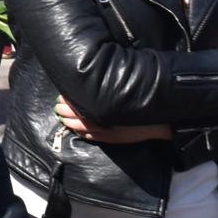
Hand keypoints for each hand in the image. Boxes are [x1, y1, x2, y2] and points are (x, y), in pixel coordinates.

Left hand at [54, 97, 172, 144]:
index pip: (81, 104)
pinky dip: (80, 133)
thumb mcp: (124, 90)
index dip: (69, 100)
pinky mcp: (111, 139)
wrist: (160, 121)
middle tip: (58, 105)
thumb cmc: (142, 101)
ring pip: (82, 128)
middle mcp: (104, 120)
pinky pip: (91, 137)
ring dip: (70, 122)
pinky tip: (75, 129)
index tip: (61, 95)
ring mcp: (107, 131)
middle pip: (79, 115)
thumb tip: (91, 78)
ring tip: (61, 117)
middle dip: (66, 110)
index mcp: (105, 107)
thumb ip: (106, 86)